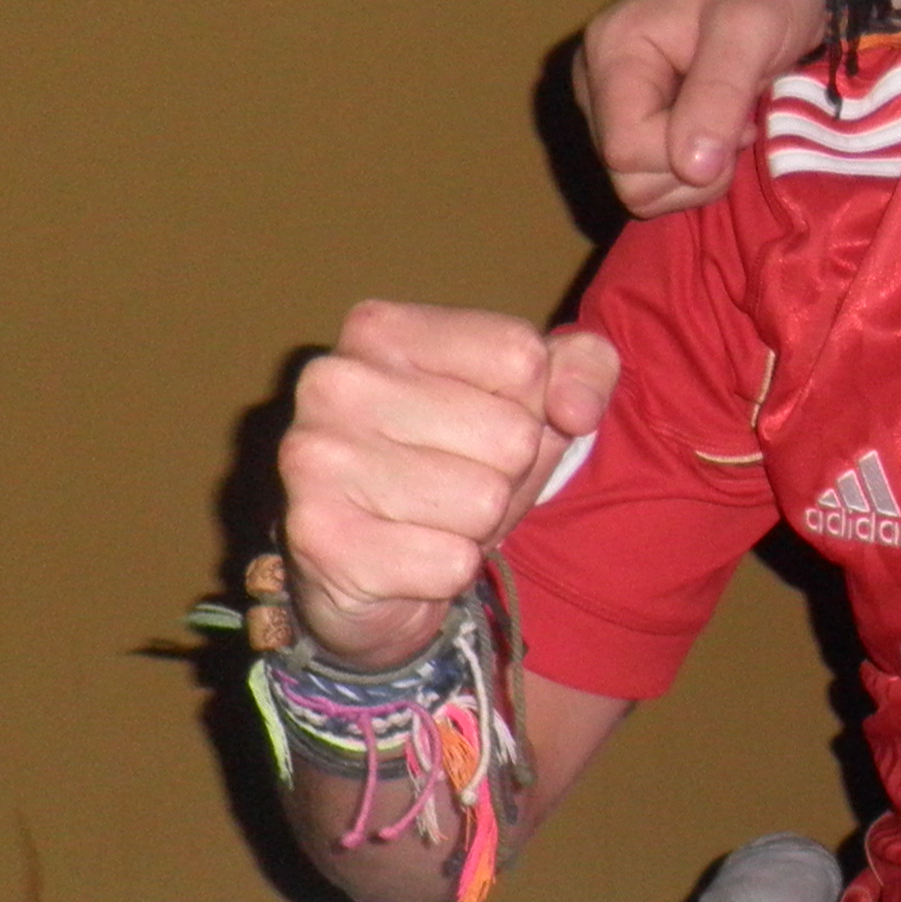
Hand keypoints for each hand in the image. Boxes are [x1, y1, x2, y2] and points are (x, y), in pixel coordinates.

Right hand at [277, 303, 618, 670]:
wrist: (364, 571)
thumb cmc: (451, 466)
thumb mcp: (530, 400)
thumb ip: (583, 368)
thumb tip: (577, 409)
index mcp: (382, 330)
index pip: (523, 358)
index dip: (531, 408)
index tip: (484, 425)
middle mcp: (335, 381)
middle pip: (512, 435)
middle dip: (505, 476)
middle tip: (454, 486)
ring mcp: (317, 458)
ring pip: (485, 501)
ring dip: (476, 527)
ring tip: (431, 519)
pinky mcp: (319, 537)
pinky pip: (452, 562)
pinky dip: (446, 572)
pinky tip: (405, 557)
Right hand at [574, 0, 830, 216]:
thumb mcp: (750, 30)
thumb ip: (718, 95)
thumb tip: (691, 168)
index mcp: (612, 55)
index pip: (625, 152)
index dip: (684, 157)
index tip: (738, 122)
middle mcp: (598, 84)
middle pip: (628, 175)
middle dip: (694, 168)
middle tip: (739, 122)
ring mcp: (613, 105)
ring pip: (641, 184)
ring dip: (700, 171)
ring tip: (732, 120)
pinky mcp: (637, 119)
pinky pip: (656, 175)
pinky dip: (698, 166)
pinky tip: (722, 127)